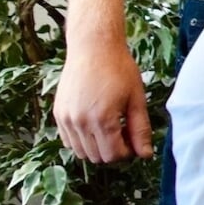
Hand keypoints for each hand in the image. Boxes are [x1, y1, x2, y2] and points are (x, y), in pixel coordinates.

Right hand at [53, 37, 153, 161]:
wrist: (93, 48)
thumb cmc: (119, 70)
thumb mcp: (136, 99)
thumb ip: (140, 129)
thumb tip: (145, 154)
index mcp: (102, 119)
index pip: (113, 155)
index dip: (127, 152)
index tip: (133, 140)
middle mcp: (80, 122)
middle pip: (97, 157)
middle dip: (113, 151)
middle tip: (123, 133)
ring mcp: (66, 118)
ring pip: (81, 152)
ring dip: (97, 147)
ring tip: (110, 128)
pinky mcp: (58, 113)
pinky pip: (68, 140)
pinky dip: (81, 140)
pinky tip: (95, 126)